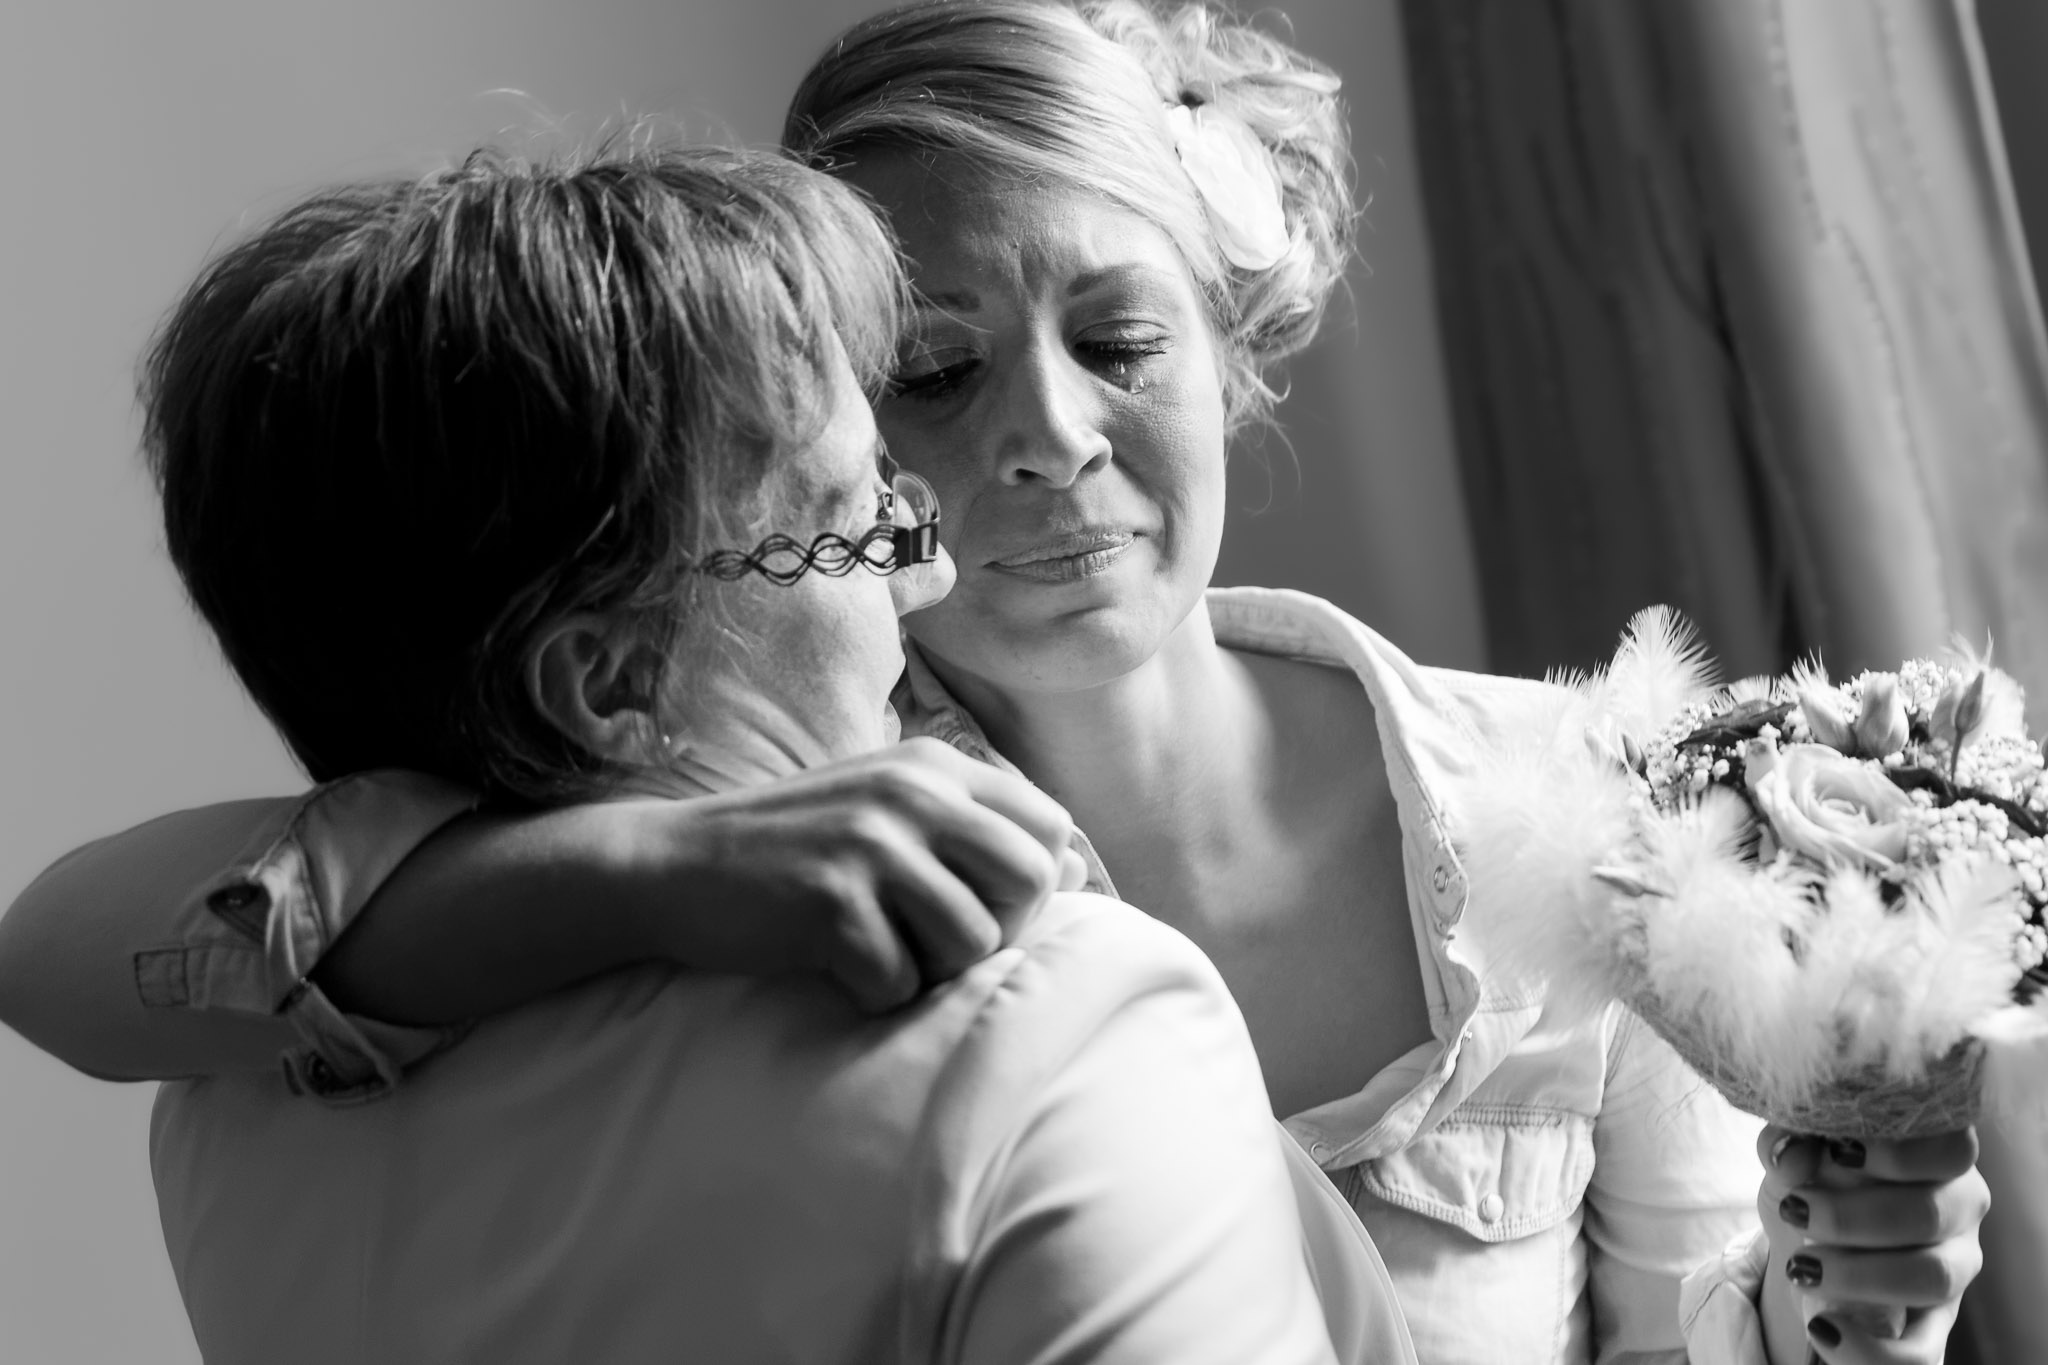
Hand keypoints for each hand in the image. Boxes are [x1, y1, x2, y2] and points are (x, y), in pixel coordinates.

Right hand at [628, 737, 1085, 1011]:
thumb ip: (972, 826)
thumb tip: (1074, 870)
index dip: (1034, 884)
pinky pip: (901, 982)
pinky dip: (874, 994)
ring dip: (932, 968)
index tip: (985, 907)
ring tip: (880, 950)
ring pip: (974, 942)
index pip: (1049, 827)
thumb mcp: (887, 808)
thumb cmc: (793, 848)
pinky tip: (836, 968)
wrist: (672, 866)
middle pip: (1029, 883)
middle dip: (999, 931)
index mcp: (934, 766)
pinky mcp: (832, 904)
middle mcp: (911, 794)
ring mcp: (870, 846)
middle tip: (938, 941)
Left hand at [1755, 1124, 1987, 1364]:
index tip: (1837, 1152)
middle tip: (1795, 1210)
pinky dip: (1871, 1350)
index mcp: (1935, 1154)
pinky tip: (1823, 1330)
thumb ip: (1789, 1141)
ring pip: (1934, 1278)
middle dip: (1852, 1216)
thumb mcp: (1795, 1152)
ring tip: (1801, 1267)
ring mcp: (1956, 1266)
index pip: (1951, 1147)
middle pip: (1931, 1214)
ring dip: (1860, 1276)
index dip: (1900, 1151)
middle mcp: (1961, 1207)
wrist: (1811, 1235)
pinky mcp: (1936, 1322)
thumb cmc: (1816, 1176)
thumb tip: (1792, 1158)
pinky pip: (1923, 1353)